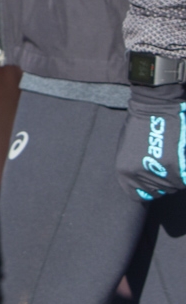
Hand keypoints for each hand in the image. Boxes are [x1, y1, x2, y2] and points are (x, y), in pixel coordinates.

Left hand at [116, 84, 184, 199]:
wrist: (153, 108)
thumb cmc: (139, 125)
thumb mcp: (127, 149)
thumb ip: (133, 168)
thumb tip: (142, 185)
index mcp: (124, 171)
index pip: (136, 195)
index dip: (147, 189)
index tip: (152, 180)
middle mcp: (139, 175)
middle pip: (158, 191)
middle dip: (163, 181)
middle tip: (164, 162)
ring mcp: (158, 172)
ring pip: (173, 186)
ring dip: (175, 176)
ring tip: (171, 156)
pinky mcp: (175, 168)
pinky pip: (183, 179)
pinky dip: (183, 172)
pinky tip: (179, 157)